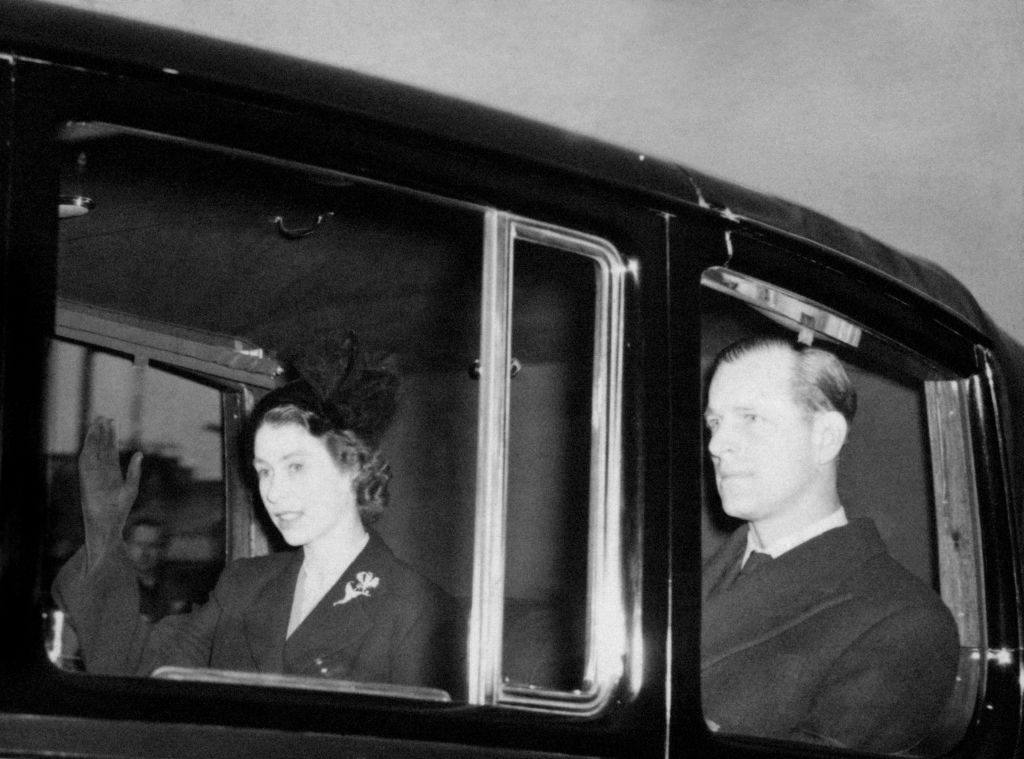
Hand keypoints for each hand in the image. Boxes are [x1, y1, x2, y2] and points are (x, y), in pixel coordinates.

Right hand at [78, 417, 141, 568]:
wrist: (108, 526)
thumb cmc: (120, 511)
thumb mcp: (131, 488)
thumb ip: (134, 471)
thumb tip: (139, 453)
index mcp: (112, 473)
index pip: (110, 451)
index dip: (110, 437)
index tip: (111, 422)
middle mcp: (101, 472)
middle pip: (101, 448)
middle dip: (102, 432)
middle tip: (103, 416)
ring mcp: (93, 476)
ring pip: (93, 452)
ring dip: (94, 438)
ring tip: (97, 423)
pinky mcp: (86, 481)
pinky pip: (85, 463)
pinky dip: (87, 451)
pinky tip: (89, 440)